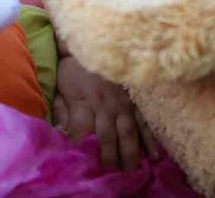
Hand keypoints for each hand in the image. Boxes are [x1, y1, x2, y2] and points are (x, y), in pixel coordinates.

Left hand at [54, 54, 159, 170]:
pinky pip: (144, 121)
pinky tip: (154, 154)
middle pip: (107, 134)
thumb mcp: (60, 87)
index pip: (79, 128)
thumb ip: (61, 110)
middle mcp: (103, 104)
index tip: (80, 156)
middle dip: (109, 155)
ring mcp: (122, 103)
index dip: (79, 143)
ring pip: (127, 131)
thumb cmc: (74, 69)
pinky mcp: (134, 100)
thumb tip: (62, 133)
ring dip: (130, 151)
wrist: (92, 44)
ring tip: (132, 169)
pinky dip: (149, 138)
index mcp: (83, 101)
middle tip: (111, 171)